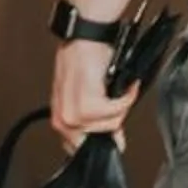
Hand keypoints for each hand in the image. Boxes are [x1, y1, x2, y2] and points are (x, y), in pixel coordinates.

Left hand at [50, 37, 134, 151]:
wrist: (85, 39)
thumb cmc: (84, 59)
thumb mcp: (87, 95)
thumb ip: (96, 121)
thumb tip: (116, 141)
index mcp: (60, 118)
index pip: (79, 148)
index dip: (101, 141)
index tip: (114, 136)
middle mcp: (63, 120)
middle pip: (101, 137)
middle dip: (114, 120)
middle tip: (116, 100)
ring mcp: (74, 115)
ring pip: (112, 125)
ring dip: (121, 106)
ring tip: (118, 89)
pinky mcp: (89, 107)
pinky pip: (118, 113)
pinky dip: (127, 98)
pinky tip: (124, 86)